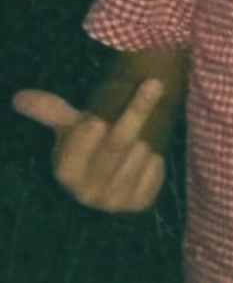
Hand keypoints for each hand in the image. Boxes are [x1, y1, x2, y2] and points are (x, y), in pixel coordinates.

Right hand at [12, 80, 166, 212]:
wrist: (112, 169)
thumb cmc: (90, 141)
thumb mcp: (71, 125)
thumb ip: (50, 110)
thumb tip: (19, 97)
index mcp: (67, 171)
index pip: (79, 151)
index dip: (89, 134)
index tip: (98, 119)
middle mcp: (86, 192)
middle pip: (117, 146)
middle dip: (136, 112)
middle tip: (154, 84)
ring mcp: (112, 202)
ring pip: (139, 158)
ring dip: (147, 140)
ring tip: (144, 135)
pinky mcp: (137, 205)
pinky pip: (155, 176)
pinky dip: (157, 162)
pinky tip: (151, 156)